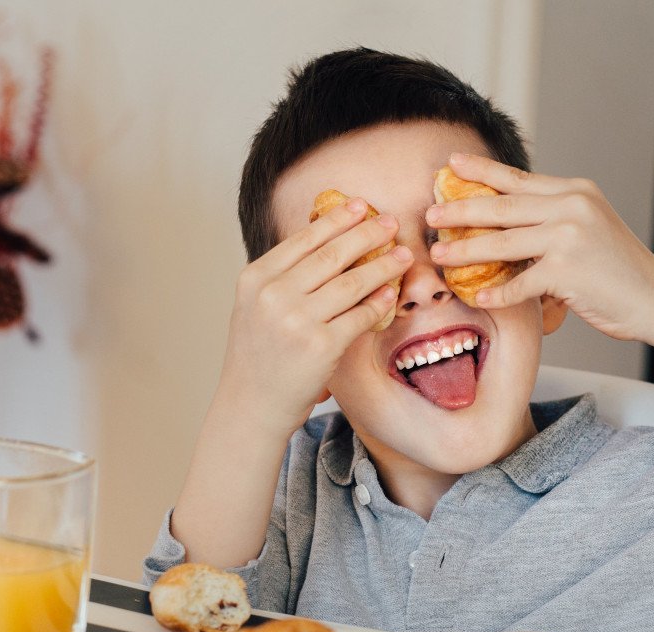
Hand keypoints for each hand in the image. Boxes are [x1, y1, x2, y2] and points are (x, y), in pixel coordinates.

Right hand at [220, 197, 410, 431]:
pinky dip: (380, 303)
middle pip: (331, 255)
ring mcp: (297, 321)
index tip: (359, 205)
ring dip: (383, 266)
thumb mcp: (255, 306)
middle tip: (391, 222)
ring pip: (352, 283)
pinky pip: (361, 316)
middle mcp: (273, 295)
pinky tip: (391, 293)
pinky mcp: (321, 346)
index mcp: (255, 278)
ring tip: (403, 255)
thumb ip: (282, 276)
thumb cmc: (258, 355)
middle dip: (367, 234)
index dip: (336, 219)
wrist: (251, 404)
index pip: (303, 239)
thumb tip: (328, 241)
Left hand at [426, 152, 653, 342]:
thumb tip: (505, 221)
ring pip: (503, 243)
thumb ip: (551, 219)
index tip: (451, 163)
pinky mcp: (568, 271)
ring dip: (466, 251)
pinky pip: (520, 283)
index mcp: (575, 191)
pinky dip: (497, 294)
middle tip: (429, 214)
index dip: (481, 171)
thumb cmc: (618, 270)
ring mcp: (570, 237)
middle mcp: (572, 206)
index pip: (518, 179)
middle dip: (460, 211)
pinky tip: (477, 298)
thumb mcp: (588, 229)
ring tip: (439, 256)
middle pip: (502, 206)